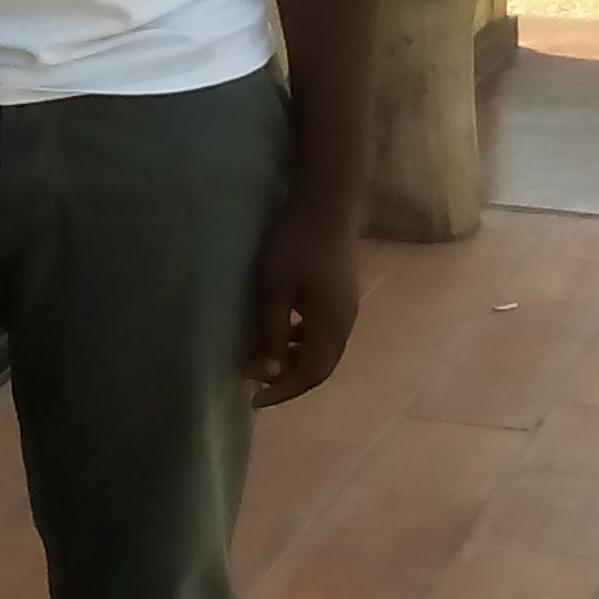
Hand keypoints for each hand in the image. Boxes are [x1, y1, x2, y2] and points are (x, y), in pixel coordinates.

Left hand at [245, 194, 360, 408]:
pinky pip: (322, 330)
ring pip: (321, 348)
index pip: (310, 375)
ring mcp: (346, 307)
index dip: (282, 390)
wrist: (326, 199)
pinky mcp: (341, 292)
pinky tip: (279, 330)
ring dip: (293, 359)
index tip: (253, 398)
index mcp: (332, 326)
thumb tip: (266, 372)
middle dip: (288, 379)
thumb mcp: (274, 290)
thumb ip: (271, 332)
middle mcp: (345, 322)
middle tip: (256, 383)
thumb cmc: (295, 243)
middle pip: (320, 366)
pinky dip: (300, 340)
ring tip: (262, 359)